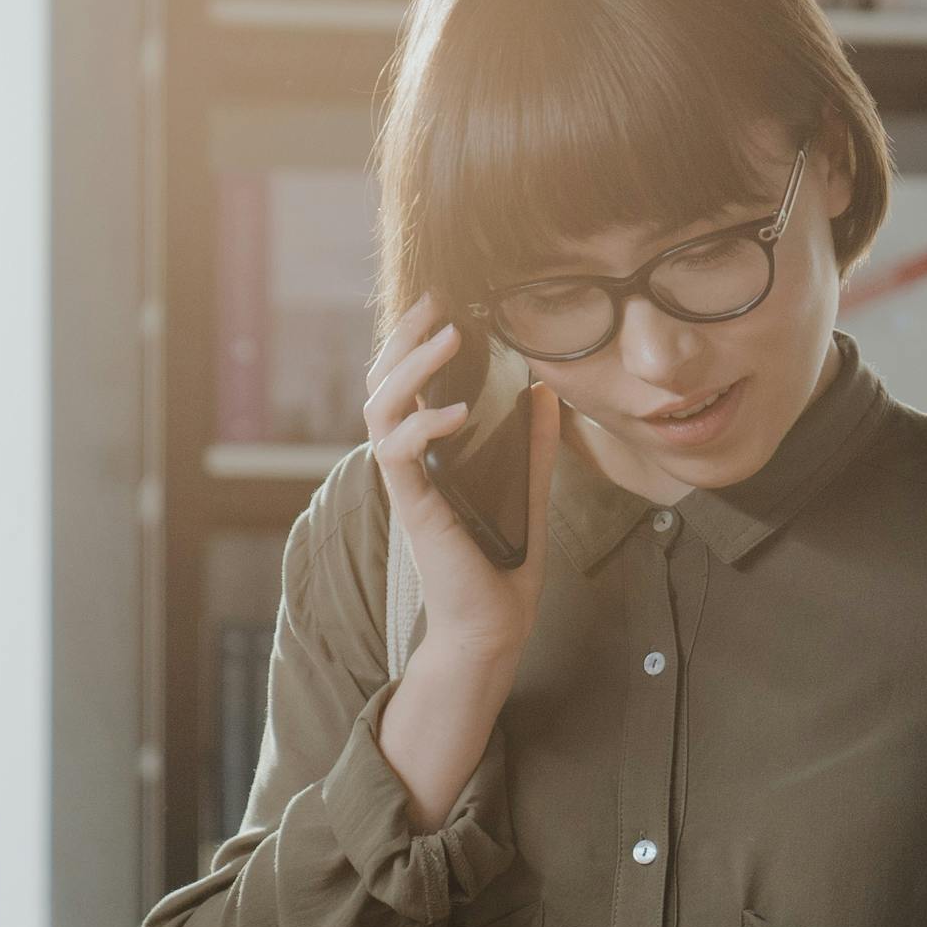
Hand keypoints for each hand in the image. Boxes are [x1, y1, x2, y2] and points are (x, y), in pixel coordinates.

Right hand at [362, 296, 561, 675]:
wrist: (495, 624)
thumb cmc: (504, 560)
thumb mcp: (530, 488)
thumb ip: (535, 443)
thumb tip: (546, 390)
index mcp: (430, 452)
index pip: (406, 383)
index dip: (414, 341)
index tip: (442, 303)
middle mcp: (410, 462)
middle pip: (381, 383)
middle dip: (403, 337)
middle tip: (434, 302)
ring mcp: (408, 483)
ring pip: (380, 408)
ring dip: (411, 367)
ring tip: (448, 338)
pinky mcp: (414, 508)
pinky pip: (398, 454)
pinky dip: (423, 425)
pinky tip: (455, 411)